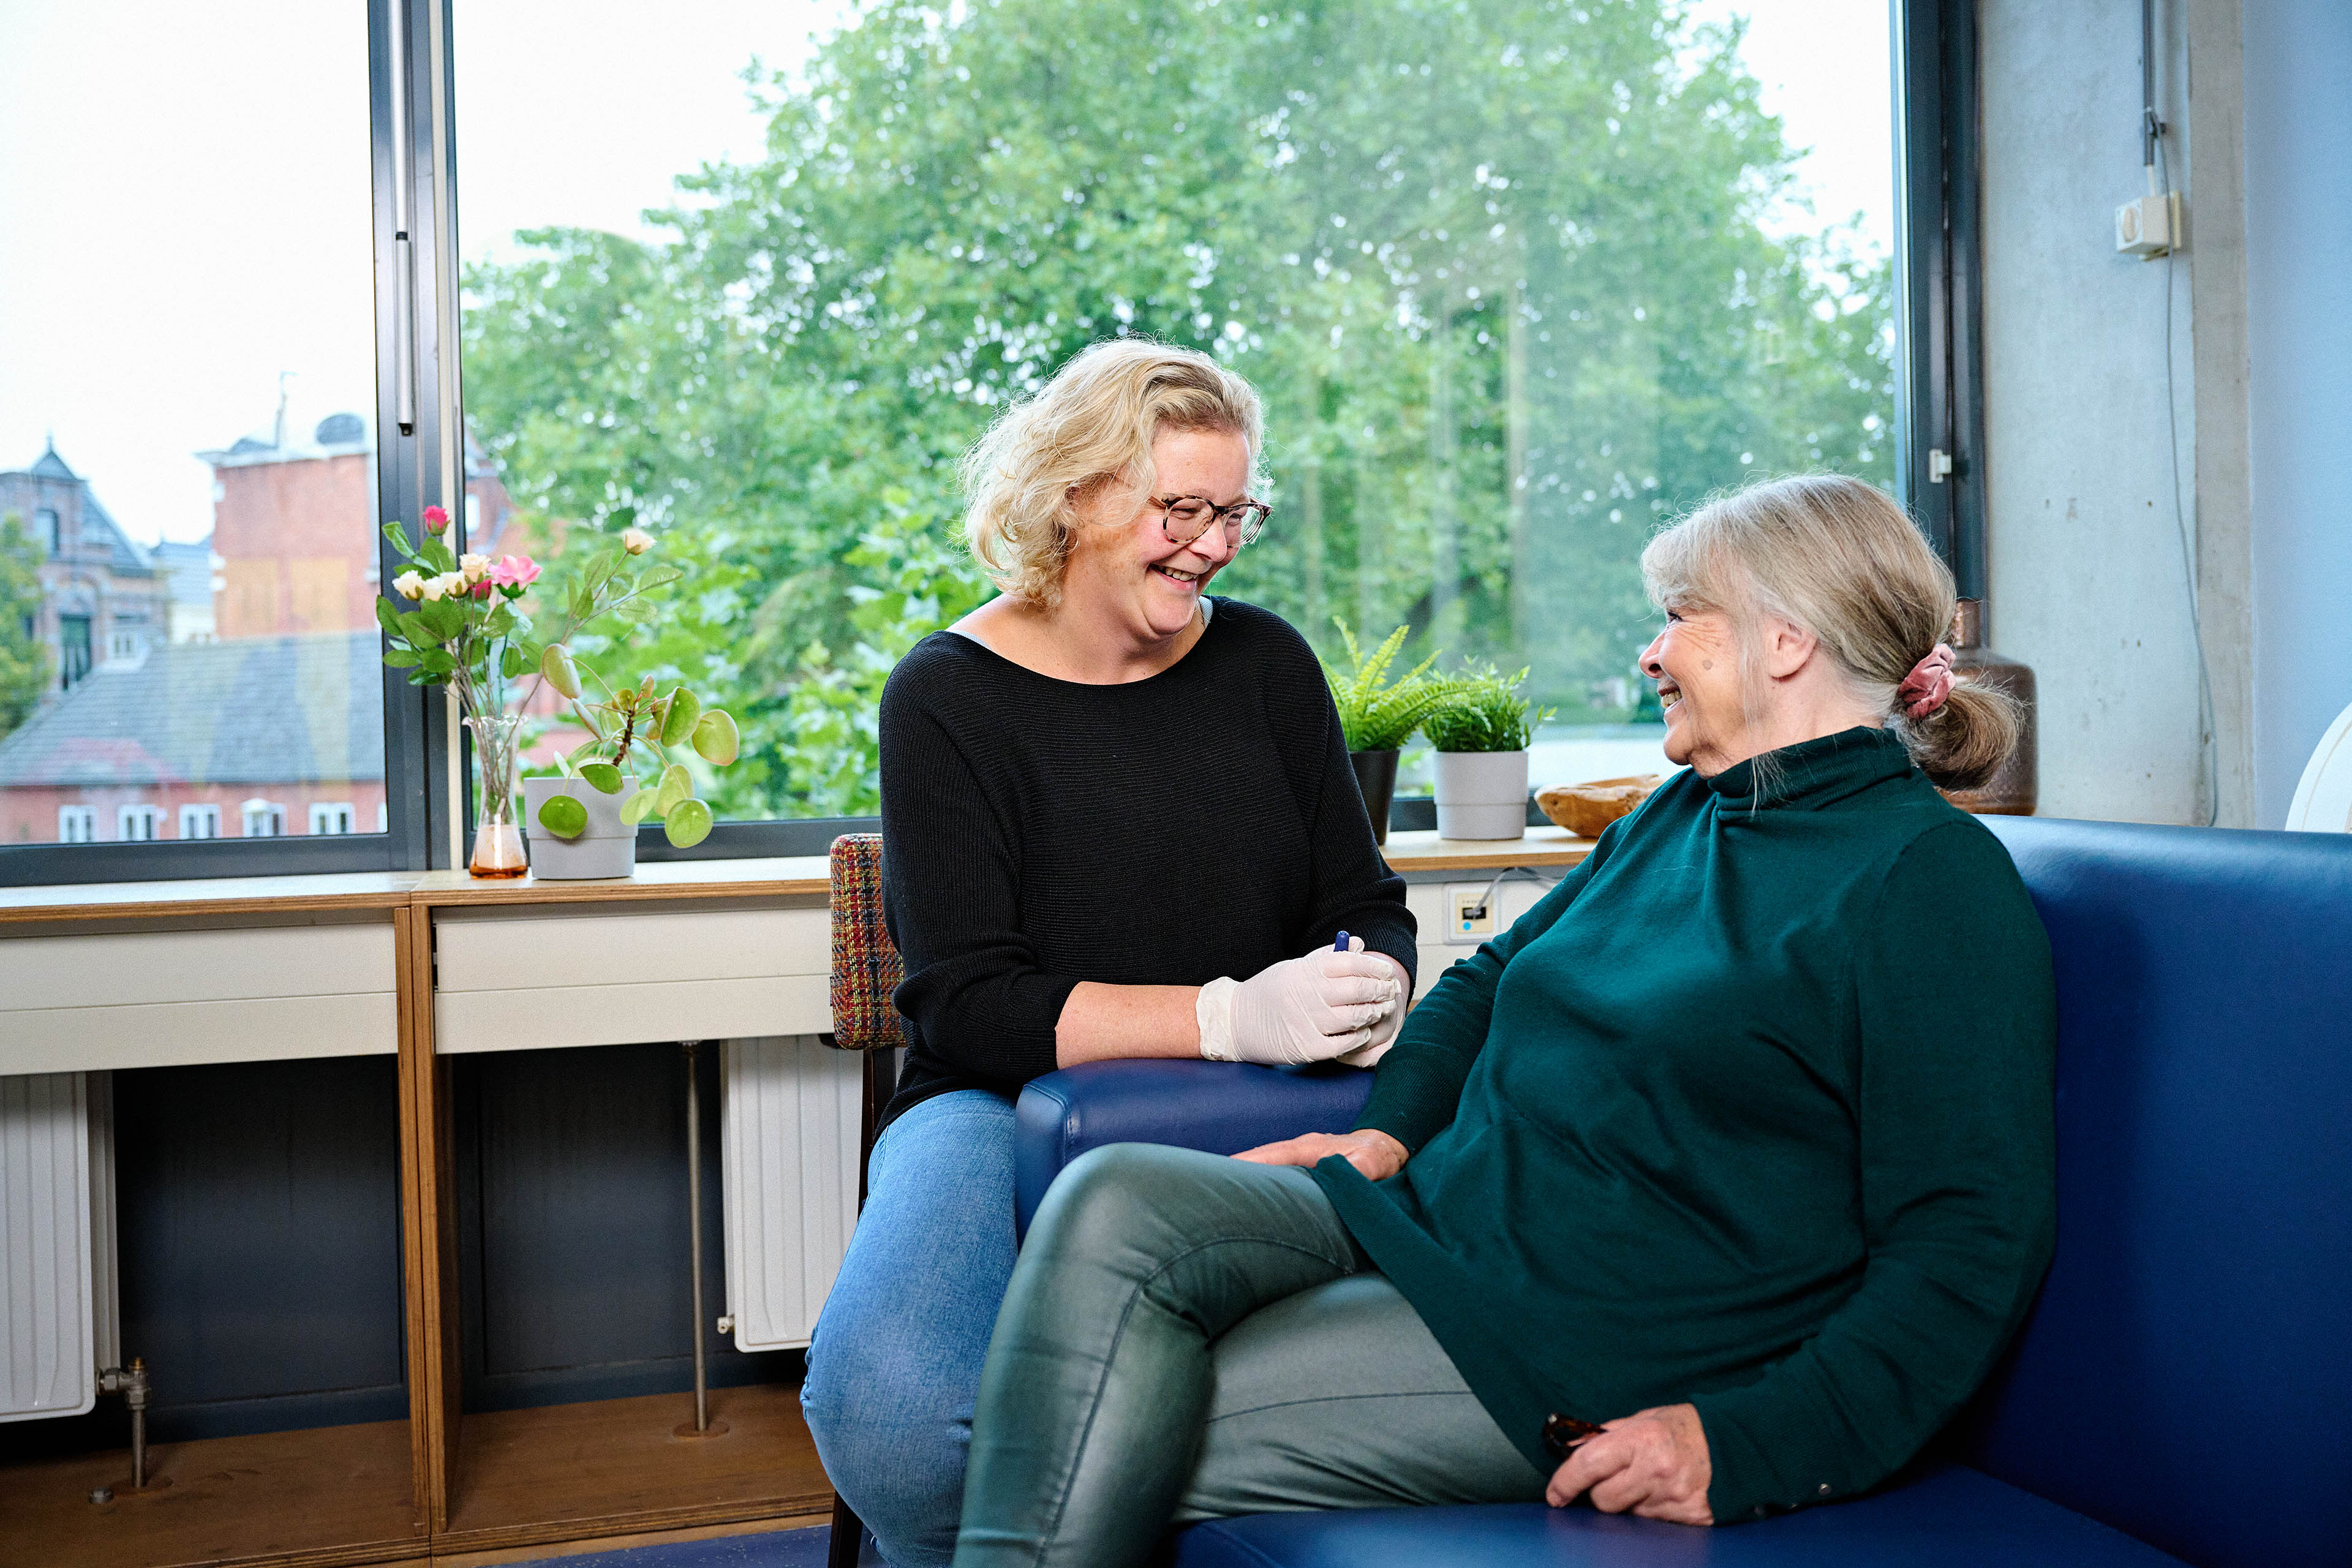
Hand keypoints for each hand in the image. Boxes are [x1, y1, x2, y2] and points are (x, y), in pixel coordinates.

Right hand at [1198, 939, 1402, 1065]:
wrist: (1235, 1022)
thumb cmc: (1269, 992)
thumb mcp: (1294, 967)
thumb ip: (1327, 957)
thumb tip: (1359, 945)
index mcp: (1304, 971)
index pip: (1349, 963)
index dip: (1374, 967)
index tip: (1386, 972)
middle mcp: (1305, 994)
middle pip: (1356, 989)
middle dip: (1380, 990)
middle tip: (1390, 992)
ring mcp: (1306, 1022)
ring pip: (1353, 1017)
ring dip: (1372, 1013)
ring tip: (1380, 1010)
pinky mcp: (1305, 1048)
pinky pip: (1342, 1043)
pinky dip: (1357, 1037)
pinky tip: (1362, 1031)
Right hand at [1234, 1128, 1407, 1180]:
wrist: (1386, 1147)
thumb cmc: (1378, 1156)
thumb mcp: (1372, 1163)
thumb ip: (1356, 1170)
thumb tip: (1338, 1177)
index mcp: (1308, 1146)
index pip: (1271, 1155)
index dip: (1247, 1164)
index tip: (1221, 1174)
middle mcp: (1298, 1149)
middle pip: (1259, 1160)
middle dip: (1235, 1171)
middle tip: (1207, 1189)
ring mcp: (1298, 1157)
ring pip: (1264, 1166)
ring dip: (1245, 1178)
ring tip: (1218, 1196)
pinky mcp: (1301, 1167)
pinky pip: (1274, 1172)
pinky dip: (1259, 1181)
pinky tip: (1248, 1197)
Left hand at [1545, 1403, 1711, 1525]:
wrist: (1732, 1445)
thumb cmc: (1682, 1428)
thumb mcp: (1642, 1420)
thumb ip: (1605, 1436)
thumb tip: (1569, 1450)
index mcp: (1641, 1438)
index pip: (1588, 1464)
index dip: (1565, 1482)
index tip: (1555, 1494)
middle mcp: (1657, 1469)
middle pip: (1604, 1499)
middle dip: (1601, 1492)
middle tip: (1619, 1476)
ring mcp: (1673, 1496)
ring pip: (1626, 1514)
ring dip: (1628, 1503)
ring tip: (1647, 1483)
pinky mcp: (1688, 1516)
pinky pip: (1651, 1524)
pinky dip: (1650, 1512)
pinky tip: (1663, 1495)